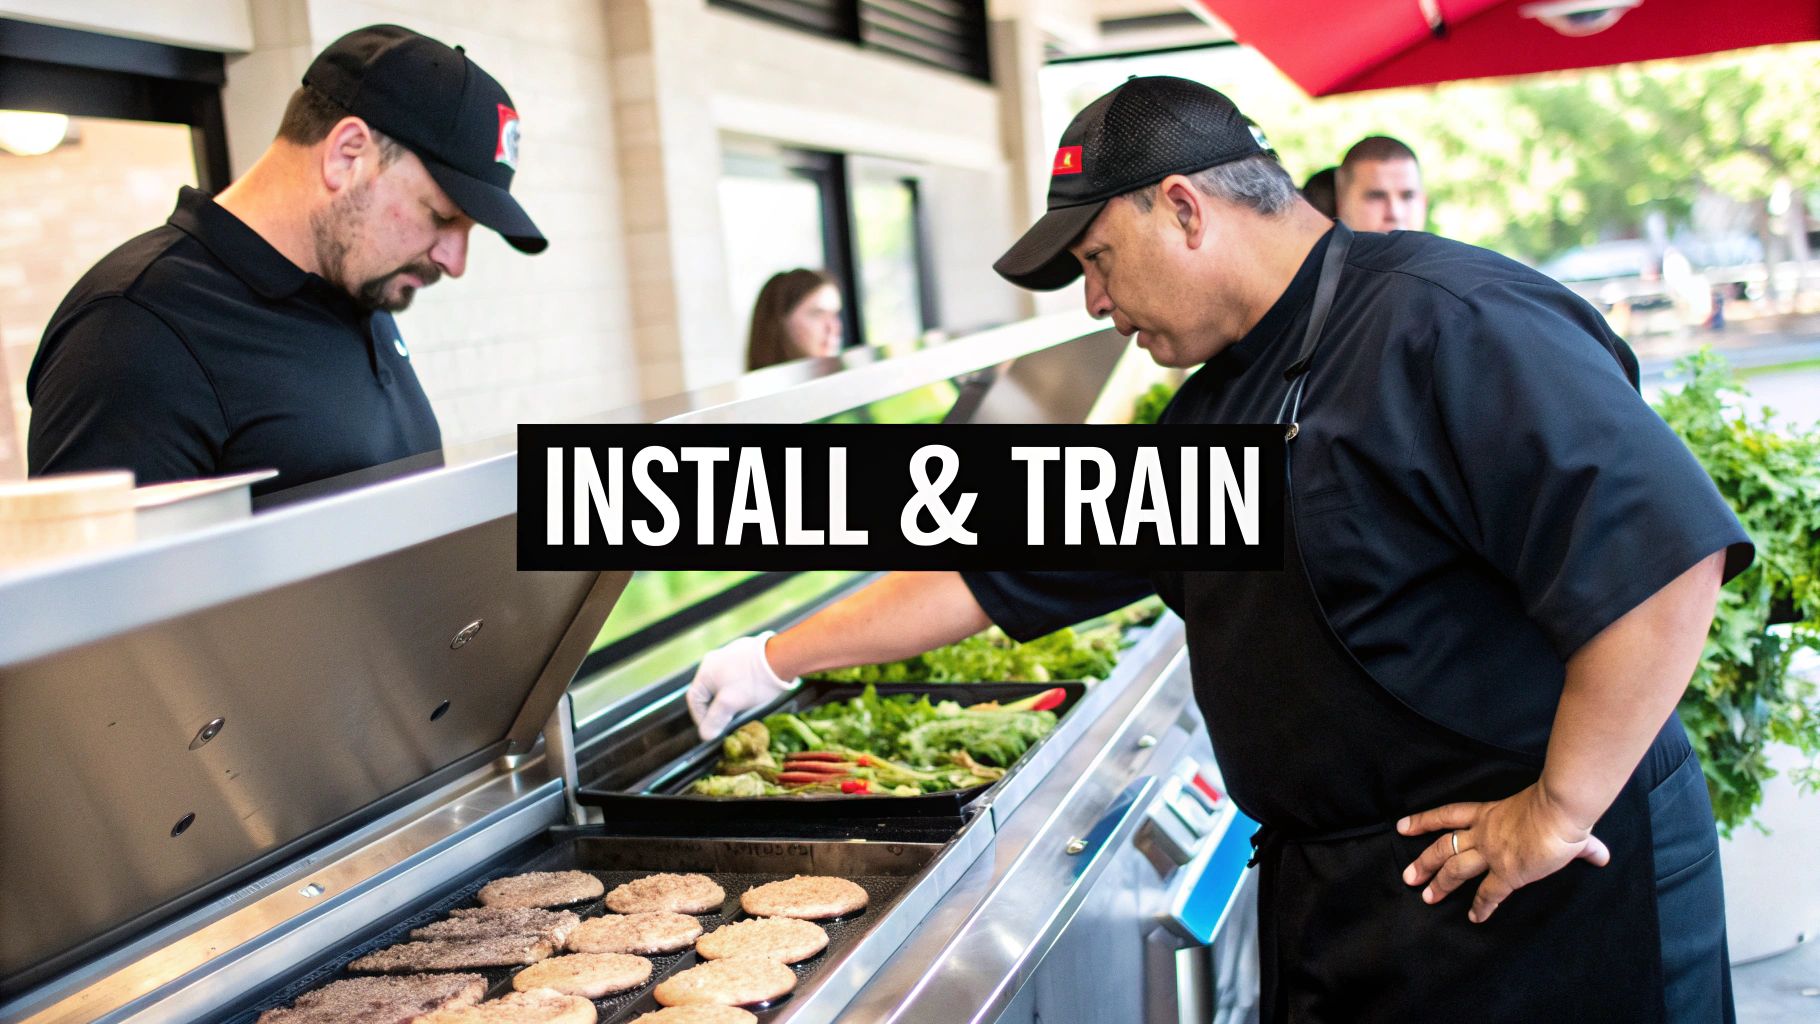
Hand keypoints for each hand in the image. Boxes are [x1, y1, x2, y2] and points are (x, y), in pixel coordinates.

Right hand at [685, 632, 795, 739]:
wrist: (782, 657)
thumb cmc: (754, 680)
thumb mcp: (731, 703)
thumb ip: (715, 719)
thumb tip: (706, 734)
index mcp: (706, 670)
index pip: (694, 699)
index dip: (701, 718)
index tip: (712, 730)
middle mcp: (715, 661)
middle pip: (710, 692)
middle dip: (717, 709)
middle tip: (728, 722)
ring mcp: (731, 656)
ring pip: (724, 685)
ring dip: (730, 700)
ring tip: (742, 710)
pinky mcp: (746, 656)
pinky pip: (738, 677)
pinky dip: (741, 689)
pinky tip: (753, 696)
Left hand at [1396, 783, 1610, 923]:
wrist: (1561, 810)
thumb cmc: (1560, 807)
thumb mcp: (1559, 821)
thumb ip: (1579, 842)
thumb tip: (1601, 854)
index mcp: (1490, 813)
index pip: (1448, 815)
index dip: (1424, 821)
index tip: (1402, 826)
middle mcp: (1484, 832)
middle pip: (1444, 846)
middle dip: (1425, 862)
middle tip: (1408, 876)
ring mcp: (1492, 852)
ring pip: (1455, 868)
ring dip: (1439, 883)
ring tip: (1426, 897)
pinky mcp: (1507, 872)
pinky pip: (1488, 894)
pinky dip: (1481, 907)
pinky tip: (1474, 918)